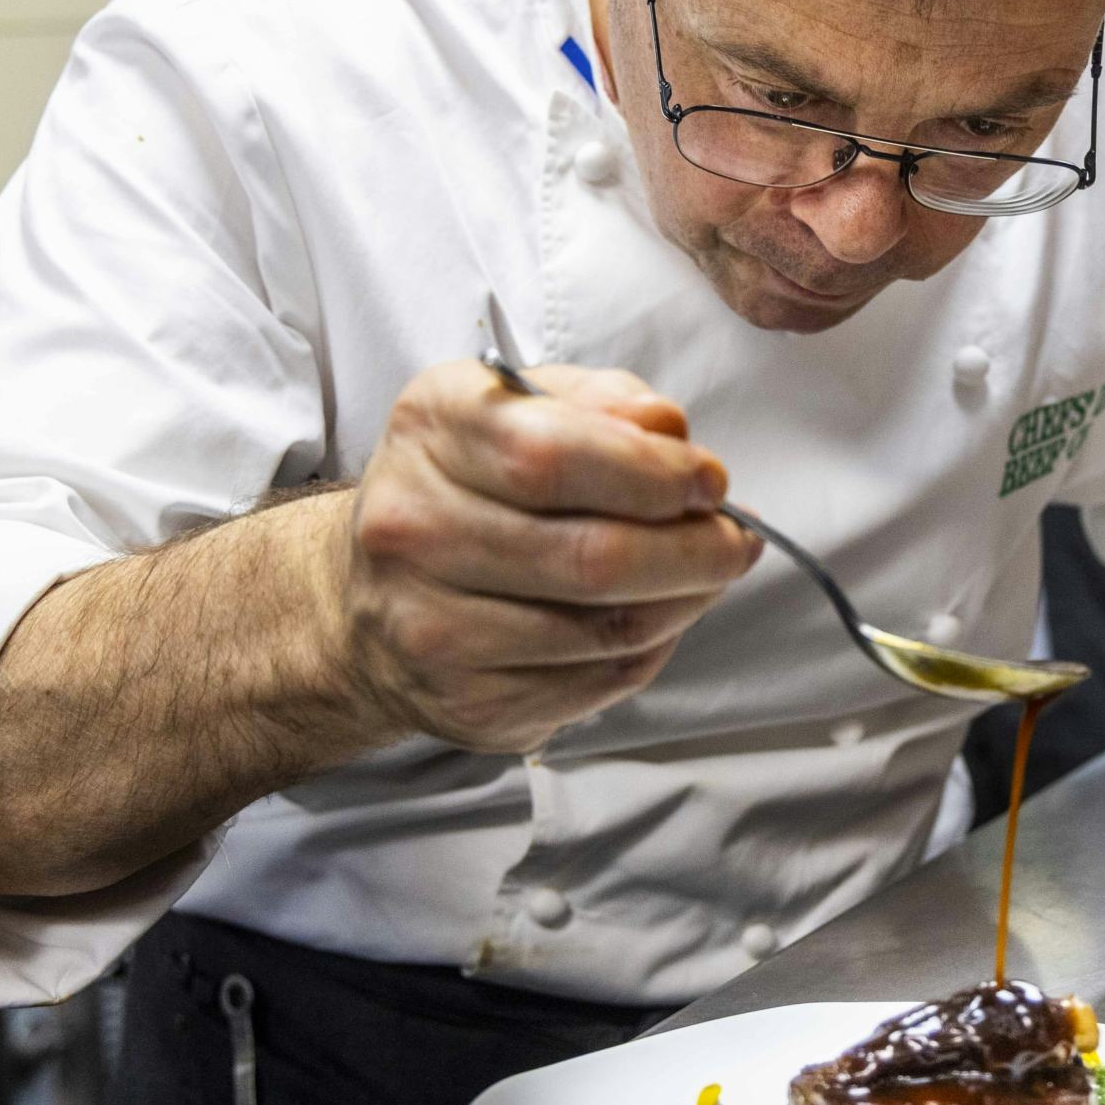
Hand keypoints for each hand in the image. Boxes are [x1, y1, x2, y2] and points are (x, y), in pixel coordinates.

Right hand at [336, 360, 761, 752]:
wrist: (369, 601)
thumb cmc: (468, 487)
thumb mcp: (521, 407)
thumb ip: (602, 401)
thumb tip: (671, 433)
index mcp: (431, 431)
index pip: (554, 456)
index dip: (654, 475)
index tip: (710, 481)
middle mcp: (414, 529)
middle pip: (591, 557)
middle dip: (693, 551)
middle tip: (735, 541)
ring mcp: (432, 628)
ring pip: (605, 631)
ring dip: (684, 603)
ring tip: (704, 576)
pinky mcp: (467, 703)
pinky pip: (596, 683)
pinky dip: (649, 650)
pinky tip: (653, 618)